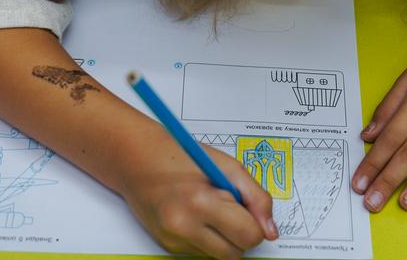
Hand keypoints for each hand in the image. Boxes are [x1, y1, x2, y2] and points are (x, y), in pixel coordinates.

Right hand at [118, 133, 277, 259]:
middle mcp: (183, 227)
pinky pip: (203, 253)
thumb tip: (271, 230)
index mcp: (200, 202)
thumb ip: (256, 197)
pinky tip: (196, 215)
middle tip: (231, 209)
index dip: (256, 223)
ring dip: (224, 238)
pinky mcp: (168, 247)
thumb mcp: (226, 166)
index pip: (249, 235)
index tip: (248, 209)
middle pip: (236, 254)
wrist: (135, 159)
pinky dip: (207, 238)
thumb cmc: (180, 156)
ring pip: (220, 256)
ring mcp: (174, 241)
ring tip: (210, 208)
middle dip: (242, 235)